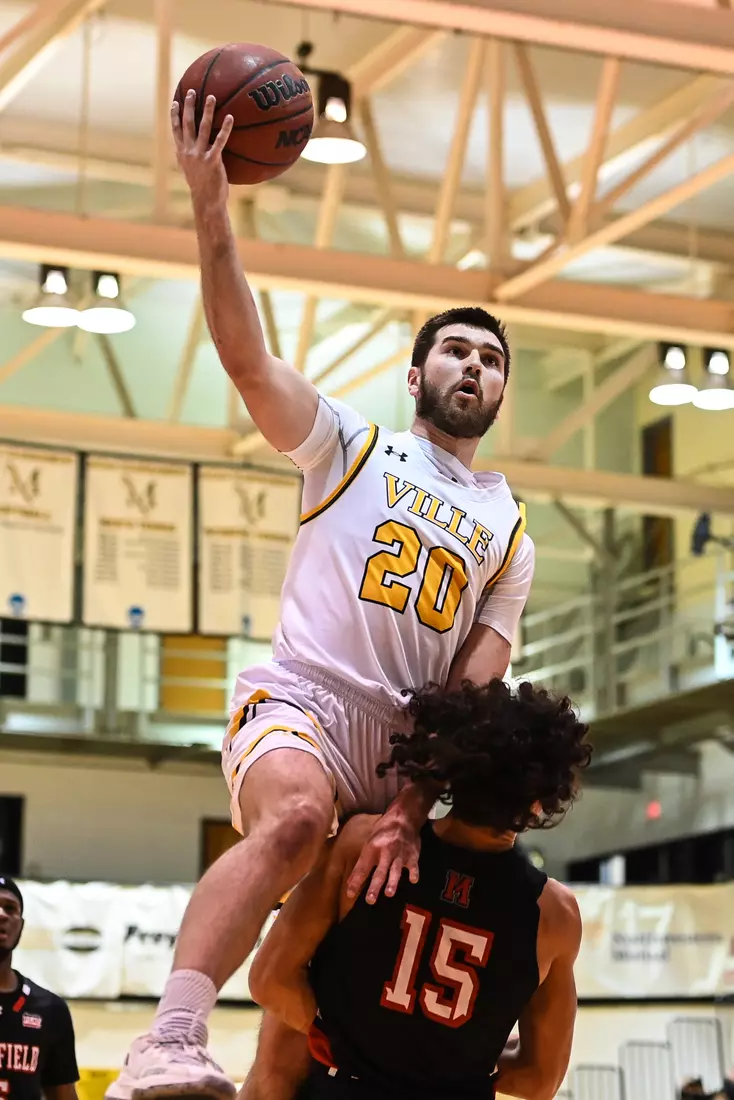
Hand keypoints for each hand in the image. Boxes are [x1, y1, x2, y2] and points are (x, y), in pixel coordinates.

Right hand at [171, 89, 233, 208]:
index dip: (175, 115)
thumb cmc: (201, 187)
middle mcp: (188, 152)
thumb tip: (191, 150)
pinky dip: (225, 128)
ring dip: (207, 111)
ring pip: (203, 128)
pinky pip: (219, 141)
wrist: (206, 202)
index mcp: (182, 153)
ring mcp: (199, 156)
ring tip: (212, 97)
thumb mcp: (190, 171)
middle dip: (189, 106)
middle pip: (187, 123)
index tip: (176, 102)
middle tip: (193, 91)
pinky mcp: (212, 161)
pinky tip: (230, 118)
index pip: (176, 130)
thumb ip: (190, 158)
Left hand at [347, 809, 420, 904]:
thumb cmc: (383, 831)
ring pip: (395, 870)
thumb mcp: (370, 843)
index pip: (362, 867)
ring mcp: (400, 854)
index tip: (349, 894)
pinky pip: (413, 865)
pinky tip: (413, 880)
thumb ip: (363, 863)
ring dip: (392, 882)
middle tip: (370, 900)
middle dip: (375, 886)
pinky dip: (413, 873)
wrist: (404, 817)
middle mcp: (385, 852)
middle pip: (379, 872)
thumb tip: (351, 882)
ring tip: (389, 893)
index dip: (356, 880)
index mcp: (372, 848)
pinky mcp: (412, 855)